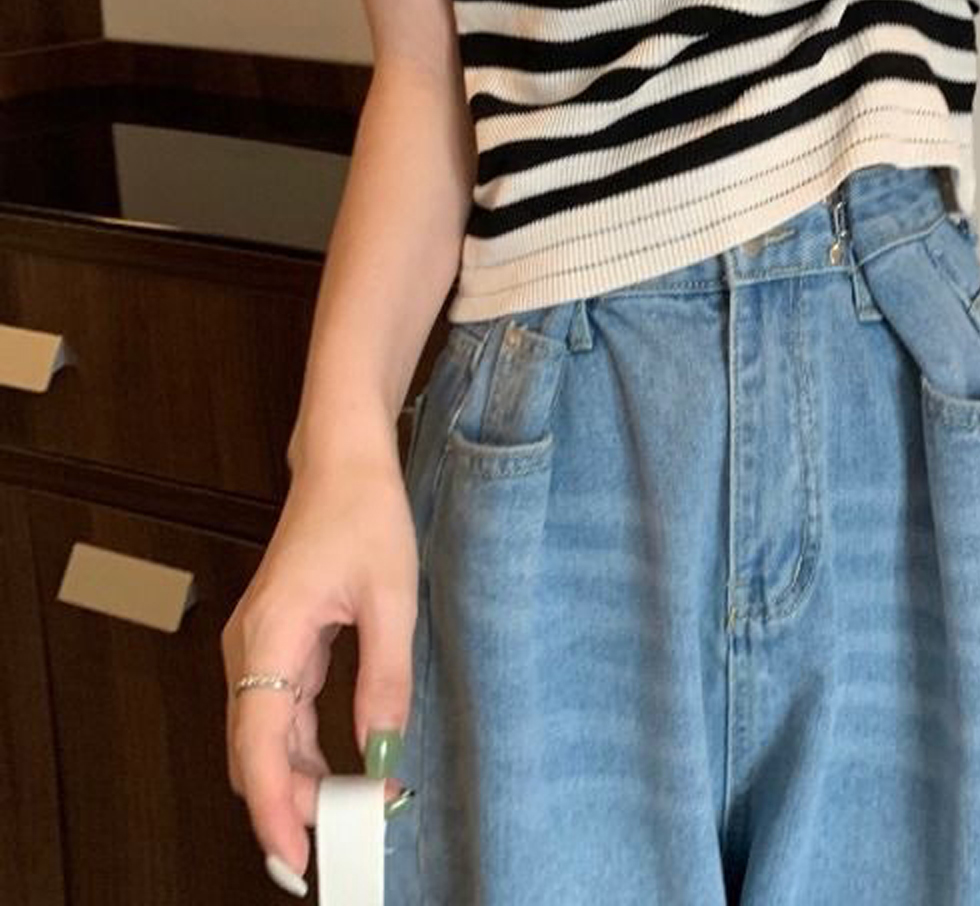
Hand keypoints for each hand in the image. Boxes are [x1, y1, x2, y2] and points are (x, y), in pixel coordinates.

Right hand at [220, 438, 417, 895]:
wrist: (342, 461)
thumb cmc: (364, 511)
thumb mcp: (391, 595)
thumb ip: (385, 677)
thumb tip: (383, 749)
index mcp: (271, 635)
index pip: (259, 745)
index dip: (274, 810)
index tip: (297, 856)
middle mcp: (250, 648)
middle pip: (255, 753)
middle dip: (291, 806)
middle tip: (344, 841)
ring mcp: (258, 649)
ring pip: (265, 739)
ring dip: (299, 780)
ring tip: (351, 810)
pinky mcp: (275, 646)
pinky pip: (279, 715)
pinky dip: (303, 750)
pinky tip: (338, 770)